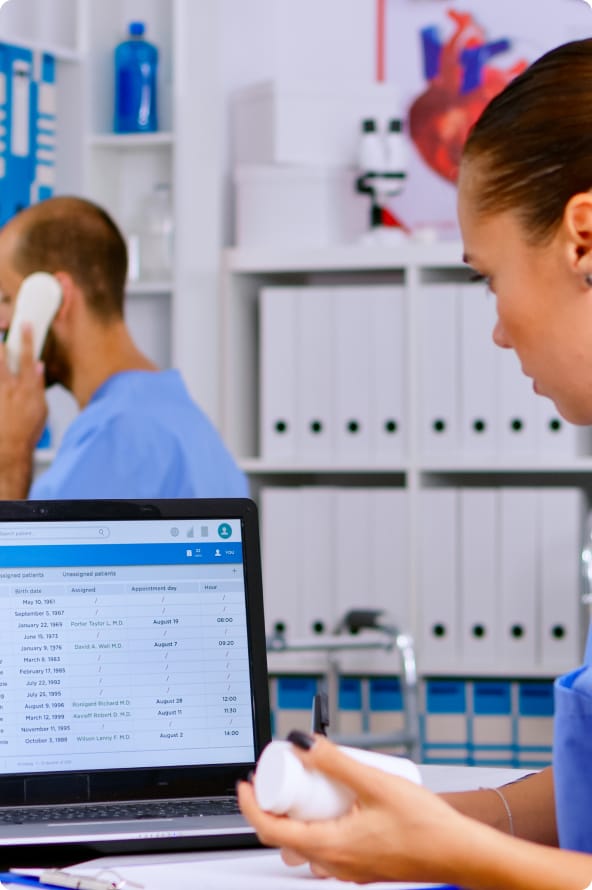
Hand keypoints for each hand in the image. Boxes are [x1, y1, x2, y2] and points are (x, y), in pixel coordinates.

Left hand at [0, 324, 46, 497]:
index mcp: (26, 388)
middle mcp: (8, 387)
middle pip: (1, 357)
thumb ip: (38, 385)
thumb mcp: (41, 408)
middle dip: (0, 342)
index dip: (26, 339)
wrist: (8, 451)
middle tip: (0, 329)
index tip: (25, 326)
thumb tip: (37, 367)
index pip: (26, 357)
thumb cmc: (25, 433)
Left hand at [238, 736, 470, 884]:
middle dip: (276, 807)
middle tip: (280, 778)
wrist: (462, 852)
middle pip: (286, 839)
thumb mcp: (376, 783)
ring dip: (298, 818)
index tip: (245, 783)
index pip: (272, 831)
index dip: (251, 805)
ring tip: (307, 789)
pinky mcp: (364, 867)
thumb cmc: (427, 826)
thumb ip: (337, 762)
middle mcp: (336, 864)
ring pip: (307, 845)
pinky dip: (320, 826)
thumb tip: (304, 744)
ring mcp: (350, 869)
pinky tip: (338, 804)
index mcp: (332, 848)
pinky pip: (329, 848)